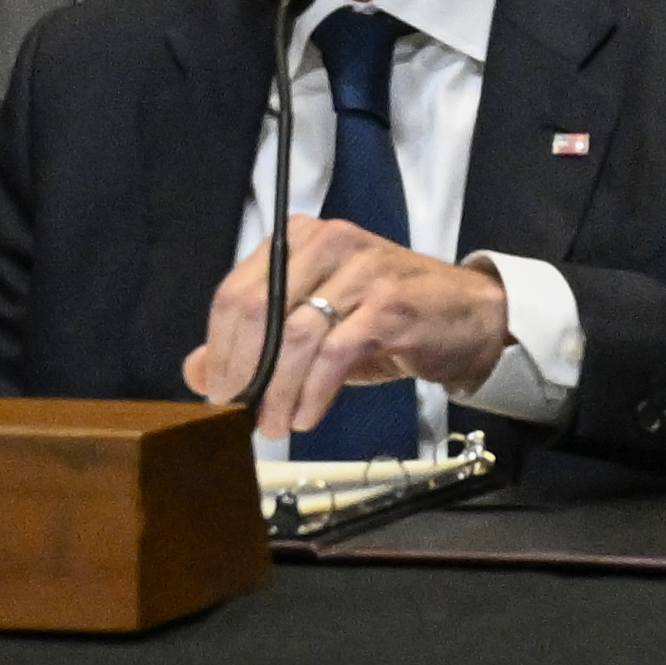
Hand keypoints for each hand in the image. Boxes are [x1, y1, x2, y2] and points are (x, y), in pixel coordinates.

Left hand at [189, 216, 510, 437]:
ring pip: (296, 335)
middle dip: (243, 371)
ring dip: (278, 391)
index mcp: (300, 239)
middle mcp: (328, 242)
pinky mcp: (390, 302)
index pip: (236, 292)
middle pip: (258, 310)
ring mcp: (361, 268)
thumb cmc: (387, 320)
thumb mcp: (316, 327)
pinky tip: (307, 416)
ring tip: (275, 425)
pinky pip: (336, 352)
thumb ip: (257, 342)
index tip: (217, 393)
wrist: (469, 317)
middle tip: (240, 414)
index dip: (220, 350)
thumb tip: (196, 371)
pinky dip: (314, 392)